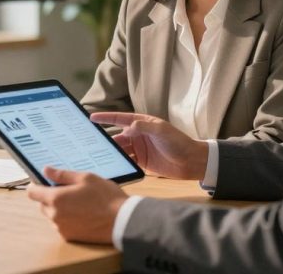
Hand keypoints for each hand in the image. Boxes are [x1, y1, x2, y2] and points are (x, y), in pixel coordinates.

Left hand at [27, 166, 127, 243]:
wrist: (122, 221)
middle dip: (51, 196)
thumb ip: (62, 174)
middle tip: (69, 190)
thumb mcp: (85, 178)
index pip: (32, 192)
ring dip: (59, 208)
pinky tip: (82, 213)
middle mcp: (55, 215)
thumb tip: (46, 170)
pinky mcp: (70, 237)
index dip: (36, 185)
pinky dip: (67, 219)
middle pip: (42, 204)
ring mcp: (62, 228)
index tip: (43, 181)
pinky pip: (61, 225)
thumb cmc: (106, 197)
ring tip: (79, 202)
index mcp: (56, 198)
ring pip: (52, 215)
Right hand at [92, 112, 208, 180]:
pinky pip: (127, 160)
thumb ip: (144, 127)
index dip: (106, 118)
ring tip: (98, 156)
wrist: (191, 162)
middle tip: (90, 143)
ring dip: (111, 152)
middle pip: (117, 136)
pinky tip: (111, 164)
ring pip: (120, 149)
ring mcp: (140, 148)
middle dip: (105, 139)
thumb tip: (128, 126)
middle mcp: (139, 135)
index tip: (91, 117)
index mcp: (142, 124)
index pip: (120, 119)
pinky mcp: (142, 161)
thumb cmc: (179, 142)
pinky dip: (119, 162)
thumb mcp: (162, 131)